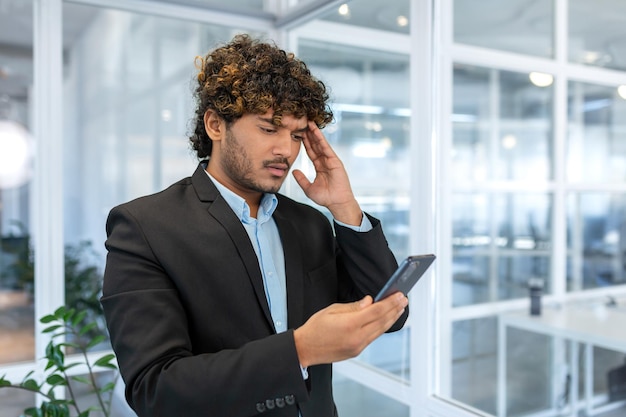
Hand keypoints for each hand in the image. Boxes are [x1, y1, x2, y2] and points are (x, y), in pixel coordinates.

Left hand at [292, 121, 361, 224]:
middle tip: (302, 123)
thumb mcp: (309, 188)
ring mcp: (330, 160)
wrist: (337, 203)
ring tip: (308, 122)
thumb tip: (293, 171)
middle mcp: (325, 161)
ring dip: (314, 133)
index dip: (305, 142)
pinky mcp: (335, 161)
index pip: (310, 151)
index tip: (298, 133)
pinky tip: (315, 131)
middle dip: (309, 134)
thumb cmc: (326, 197)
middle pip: (315, 145)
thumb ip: (301, 179)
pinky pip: (326, 148)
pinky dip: (320, 139)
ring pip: (320, 144)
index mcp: (320, 166)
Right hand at [293, 293, 407, 366]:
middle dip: (394, 309)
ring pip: (380, 330)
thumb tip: (369, 301)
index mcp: (350, 324)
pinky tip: (386, 320)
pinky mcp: (357, 351)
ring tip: (399, 309)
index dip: (390, 302)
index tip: (399, 295)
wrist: (305, 349)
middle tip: (404, 299)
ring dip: (391, 318)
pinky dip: (382, 327)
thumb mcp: (331, 310)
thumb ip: (353, 306)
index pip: (376, 311)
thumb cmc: (315, 328)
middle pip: (382, 321)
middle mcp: (357, 337)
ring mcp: (358, 346)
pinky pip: (373, 337)